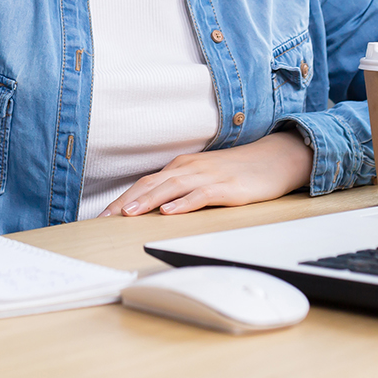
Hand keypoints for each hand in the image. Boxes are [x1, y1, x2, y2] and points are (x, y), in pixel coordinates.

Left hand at [100, 130, 313, 216]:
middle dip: (126, 201)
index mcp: (182, 168)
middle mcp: (190, 169)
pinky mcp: (227, 187)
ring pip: (172, 188)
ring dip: (148, 201)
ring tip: (129, 214)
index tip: (103, 216)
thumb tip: (154, 208)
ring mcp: (208, 177)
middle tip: (105, 218)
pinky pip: (201, 195)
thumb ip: (181, 188)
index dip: (123, 198)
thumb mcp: (203, 177)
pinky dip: (184, 203)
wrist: (274, 160)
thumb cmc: (237, 172)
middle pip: (151, 184)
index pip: (145, 183)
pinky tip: (170, 212)